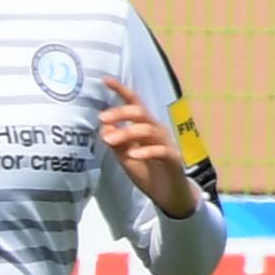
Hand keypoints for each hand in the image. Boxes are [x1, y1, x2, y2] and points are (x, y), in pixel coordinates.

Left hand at [99, 77, 193, 216]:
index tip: (105, 80)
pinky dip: (146, 151)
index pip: (134, 104)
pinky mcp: (173, 159)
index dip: (122, 91)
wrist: (166, 194)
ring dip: (127, 133)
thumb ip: (115, 142)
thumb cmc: (146, 171)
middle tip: (102, 118)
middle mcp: (156, 131)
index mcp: (143, 127)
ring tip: (109, 141)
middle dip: (121, 112)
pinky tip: (133, 155)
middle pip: (141, 113)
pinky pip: (161, 150)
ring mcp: (165, 144)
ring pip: (148, 130)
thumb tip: (104, 126)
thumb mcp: (124, 156)